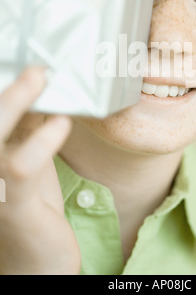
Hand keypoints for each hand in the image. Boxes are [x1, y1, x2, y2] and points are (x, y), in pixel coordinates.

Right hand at [0, 67, 80, 274]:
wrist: (34, 262)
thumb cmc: (30, 206)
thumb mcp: (29, 159)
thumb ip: (29, 129)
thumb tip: (43, 91)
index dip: (7, 88)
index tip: (25, 60)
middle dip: (7, 89)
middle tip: (34, 64)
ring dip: (15, 102)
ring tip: (41, 78)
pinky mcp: (12, 204)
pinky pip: (20, 166)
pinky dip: (42, 141)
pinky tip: (61, 124)